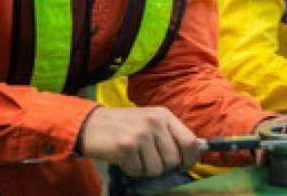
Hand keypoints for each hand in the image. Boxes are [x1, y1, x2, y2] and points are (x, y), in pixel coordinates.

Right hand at [77, 106, 199, 176]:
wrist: (91, 124)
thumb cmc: (124, 125)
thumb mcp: (150, 121)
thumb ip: (170, 134)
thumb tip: (195, 152)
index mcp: (164, 115)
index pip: (190, 141)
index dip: (190, 158)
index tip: (184, 165)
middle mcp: (155, 122)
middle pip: (174, 159)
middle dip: (163, 165)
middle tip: (148, 158)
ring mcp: (141, 134)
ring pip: (157, 169)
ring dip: (146, 169)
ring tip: (135, 156)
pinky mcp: (127, 147)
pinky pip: (139, 171)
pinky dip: (132, 170)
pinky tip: (124, 158)